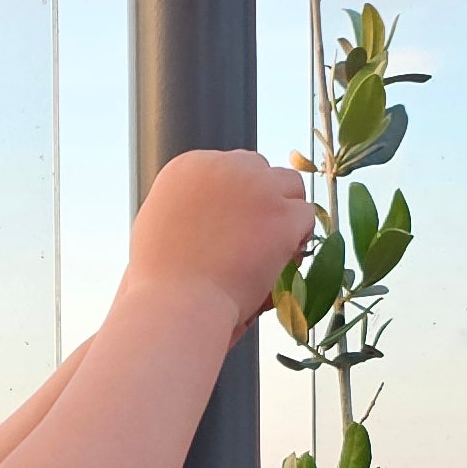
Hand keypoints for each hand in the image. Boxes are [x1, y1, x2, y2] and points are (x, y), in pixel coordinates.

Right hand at [126, 150, 317, 328]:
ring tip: (275, 244)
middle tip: (258, 234)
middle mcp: (225, 167)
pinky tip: (283, 258)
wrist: (177, 302)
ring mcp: (257, 189)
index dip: (239, 196)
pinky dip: (299, 236)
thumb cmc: (162, 277)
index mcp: (192, 165)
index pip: (232, 165)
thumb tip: (210, 206)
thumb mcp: (160, 223)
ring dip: (286, 211)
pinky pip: (305, 215)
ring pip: (290, 185)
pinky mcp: (282, 216)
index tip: (236, 223)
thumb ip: (188, 204)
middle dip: (263, 199)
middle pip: (261, 170)